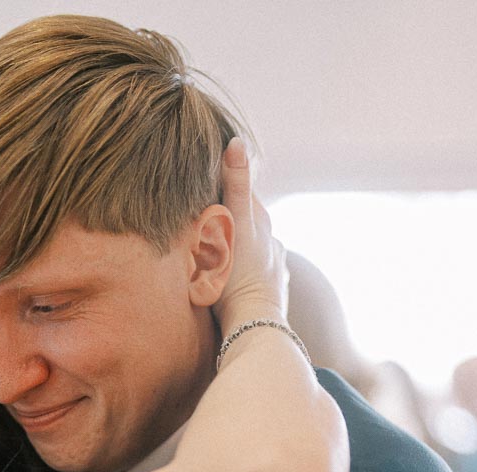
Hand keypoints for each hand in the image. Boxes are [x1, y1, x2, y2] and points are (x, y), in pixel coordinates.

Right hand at [214, 139, 287, 334]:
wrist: (252, 324)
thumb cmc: (239, 275)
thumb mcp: (234, 223)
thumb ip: (236, 185)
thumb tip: (237, 142)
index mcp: (262, 223)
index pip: (241, 196)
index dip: (222, 190)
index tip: (203, 190)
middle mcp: (273, 243)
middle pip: (247, 223)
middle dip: (229, 222)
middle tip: (203, 225)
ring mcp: (274, 268)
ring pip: (251, 250)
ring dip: (236, 249)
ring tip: (216, 255)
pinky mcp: (271, 291)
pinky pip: (254, 275)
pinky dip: (243, 273)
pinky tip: (233, 280)